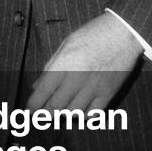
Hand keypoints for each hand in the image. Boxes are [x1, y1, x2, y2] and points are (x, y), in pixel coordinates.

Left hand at [26, 12, 142, 112]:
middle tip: (40, 116)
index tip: (28, 111)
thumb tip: (37, 86)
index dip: (34, 104)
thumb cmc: (92, 34)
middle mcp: (78, 78)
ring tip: (58, 112)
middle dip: (45, 114)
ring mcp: (94, 87)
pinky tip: (78, 112)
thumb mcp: (66, 44)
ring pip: (73, 113)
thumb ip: (50, 66)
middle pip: (56, 105)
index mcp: (64, 63)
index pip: (44, 90)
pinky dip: (83, 116)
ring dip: (63, 115)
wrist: (122, 33)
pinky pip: (93, 114)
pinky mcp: (108, 93)